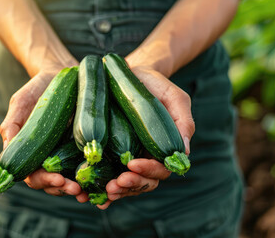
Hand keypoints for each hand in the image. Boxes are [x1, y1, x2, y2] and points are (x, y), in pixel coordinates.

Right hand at [0, 61, 81, 198]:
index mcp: (30, 153)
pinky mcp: (84, 148)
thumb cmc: (36, 90)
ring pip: (70, 179)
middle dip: (62, 188)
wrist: (60, 75)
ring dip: (77, 188)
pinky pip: (87, 167)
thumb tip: (5, 154)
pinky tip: (101, 181)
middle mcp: (49, 158)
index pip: (33, 176)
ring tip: (86, 191)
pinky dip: (92, 178)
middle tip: (74, 188)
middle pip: (52, 183)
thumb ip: (11, 127)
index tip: (57, 180)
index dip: (44, 181)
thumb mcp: (20, 104)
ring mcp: (67, 155)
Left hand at [96, 59, 194, 209]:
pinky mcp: (109, 155)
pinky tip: (90, 197)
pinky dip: (100, 191)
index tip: (133, 164)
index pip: (160, 170)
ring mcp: (126, 158)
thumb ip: (183, 122)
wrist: (128, 75)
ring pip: (125, 184)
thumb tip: (184, 152)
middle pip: (143, 182)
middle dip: (131, 185)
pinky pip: (106, 177)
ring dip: (117, 191)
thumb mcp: (174, 98)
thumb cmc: (155, 86)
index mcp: (163, 149)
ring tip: (104, 190)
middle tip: (115, 184)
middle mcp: (146, 158)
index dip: (148, 171)